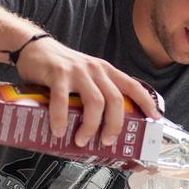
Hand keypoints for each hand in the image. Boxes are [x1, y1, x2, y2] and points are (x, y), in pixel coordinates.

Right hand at [15, 36, 161, 146]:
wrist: (34, 47)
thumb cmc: (60, 67)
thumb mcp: (85, 77)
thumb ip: (94, 94)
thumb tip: (100, 128)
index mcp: (105, 71)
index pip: (132, 86)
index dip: (146, 102)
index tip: (155, 118)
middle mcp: (95, 70)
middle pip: (115, 100)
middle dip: (115, 125)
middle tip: (107, 141)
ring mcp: (77, 71)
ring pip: (95, 102)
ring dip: (91, 126)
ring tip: (82, 140)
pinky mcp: (58, 74)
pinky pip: (62, 100)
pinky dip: (61, 118)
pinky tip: (59, 130)